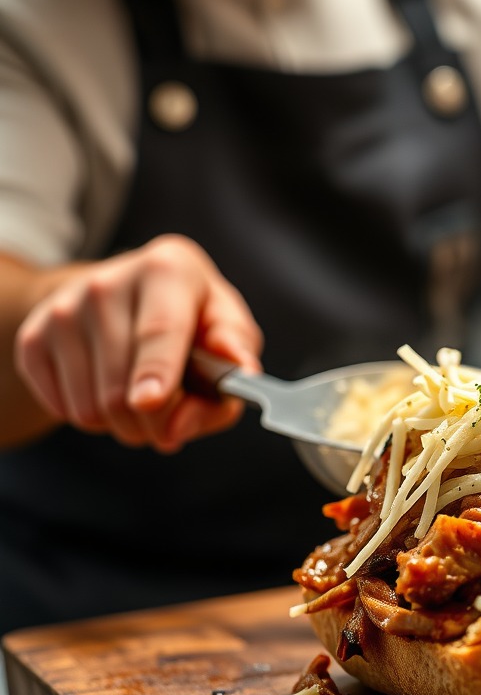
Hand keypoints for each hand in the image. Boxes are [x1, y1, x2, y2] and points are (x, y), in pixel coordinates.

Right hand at [15, 235, 262, 451]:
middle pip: (122, 388)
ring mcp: (64, 310)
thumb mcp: (228, 327)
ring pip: (90, 408)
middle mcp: (108, 283)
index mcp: (168, 269)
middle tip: (172, 418)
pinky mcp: (34, 337)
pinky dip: (93, 417)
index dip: (156, 370)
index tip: (151, 401)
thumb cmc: (191, 314)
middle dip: (154, 425)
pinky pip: (63, 410)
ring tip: (144, 397)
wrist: (127, 291)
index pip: (159, 329)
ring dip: (124, 425)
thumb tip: (191, 416)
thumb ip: (232, 369)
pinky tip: (110, 387)